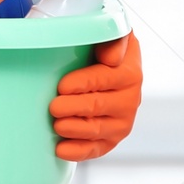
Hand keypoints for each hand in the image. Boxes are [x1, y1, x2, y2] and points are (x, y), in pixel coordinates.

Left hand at [49, 33, 140, 161]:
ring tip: (57, 125)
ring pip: (97, 130)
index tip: (62, 86)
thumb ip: (113, 37)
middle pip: (98, 106)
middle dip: (74, 108)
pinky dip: (78, 151)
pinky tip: (61, 149)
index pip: (105, 78)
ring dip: (75, 129)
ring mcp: (122, 121)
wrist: (108, 64)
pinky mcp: (112, 139)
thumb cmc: (104, 46)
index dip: (83, 83)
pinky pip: (96, 149)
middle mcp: (130, 99)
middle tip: (53, 107)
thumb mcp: (112, 31)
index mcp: (130, 72)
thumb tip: (110, 58)